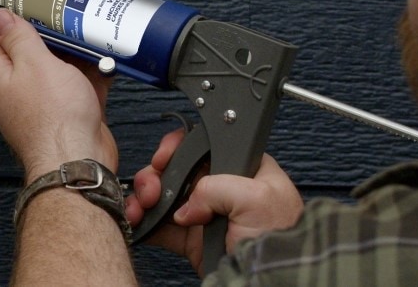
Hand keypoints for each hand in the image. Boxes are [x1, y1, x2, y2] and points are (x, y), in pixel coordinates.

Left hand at [0, 8, 117, 181]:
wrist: (80, 162)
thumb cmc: (52, 120)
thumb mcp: (33, 64)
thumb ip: (18, 38)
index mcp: (0, 76)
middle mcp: (19, 89)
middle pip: (25, 49)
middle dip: (39, 26)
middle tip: (49, 2)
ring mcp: (46, 101)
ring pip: (56, 65)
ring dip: (71, 48)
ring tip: (83, 25)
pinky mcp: (71, 111)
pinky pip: (80, 83)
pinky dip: (92, 70)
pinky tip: (104, 57)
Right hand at [125, 128, 303, 276]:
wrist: (271, 279)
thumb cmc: (279, 237)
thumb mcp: (256, 197)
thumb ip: (216, 186)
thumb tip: (187, 205)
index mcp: (242, 168)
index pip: (203, 145)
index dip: (178, 148)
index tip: (164, 158)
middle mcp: (222, 188)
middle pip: (177, 170)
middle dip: (156, 176)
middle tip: (151, 190)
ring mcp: (205, 213)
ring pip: (164, 196)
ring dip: (146, 198)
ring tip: (139, 208)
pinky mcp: (192, 239)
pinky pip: (161, 225)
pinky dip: (146, 222)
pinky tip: (138, 221)